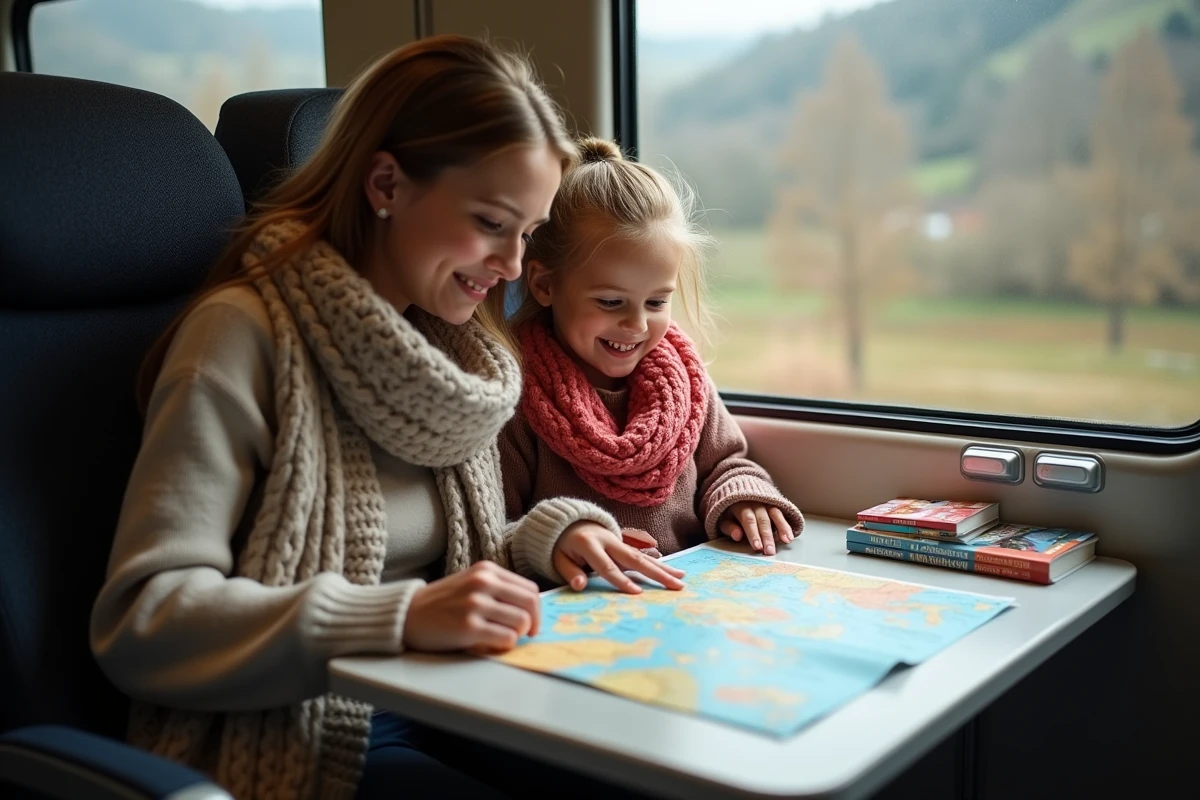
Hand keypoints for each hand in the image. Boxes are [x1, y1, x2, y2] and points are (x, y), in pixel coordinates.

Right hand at [402, 561, 540, 654]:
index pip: (530, 589)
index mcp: (486, 570)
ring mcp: (476, 604)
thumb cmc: (443, 602)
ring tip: (502, 636)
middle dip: (534, 623)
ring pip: (522, 622)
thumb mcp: (471, 583)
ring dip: (517, 634)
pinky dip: (504, 644)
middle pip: (531, 604)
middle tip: (527, 634)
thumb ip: (498, 590)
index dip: (536, 609)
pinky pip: (506, 638)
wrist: (408, 614)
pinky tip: (491, 643)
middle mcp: (483, 583)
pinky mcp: (469, 627)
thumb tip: (532, 610)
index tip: (531, 621)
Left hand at [553, 521, 685, 593]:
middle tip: (675, 585)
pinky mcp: (624, 543)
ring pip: (642, 555)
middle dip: (655, 573)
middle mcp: (608, 540)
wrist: (568, 521)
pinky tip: (673, 571)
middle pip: (634, 558)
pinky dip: (658, 562)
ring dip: (663, 567)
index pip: (606, 566)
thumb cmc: (561, 545)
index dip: (620, 580)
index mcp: (589, 544)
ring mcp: (618, 540)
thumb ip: (569, 572)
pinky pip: (642, 554)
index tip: (637, 593)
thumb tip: (580, 585)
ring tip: (682, 578)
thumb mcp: (557, 558)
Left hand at [719, 502, 794, 555]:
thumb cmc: (729, 511)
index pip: (748, 520)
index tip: (758, 547)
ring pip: (775, 515)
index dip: (753, 534)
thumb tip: (737, 536)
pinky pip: (782, 513)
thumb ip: (729, 527)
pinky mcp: (774, 504)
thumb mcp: (723, 518)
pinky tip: (790, 536)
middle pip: (763, 520)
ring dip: (782, 528)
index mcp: (740, 506)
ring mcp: (766, 502)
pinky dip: (786, 525)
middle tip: (770, 551)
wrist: (738, 489)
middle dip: (767, 536)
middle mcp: (755, 502)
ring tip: (787, 541)